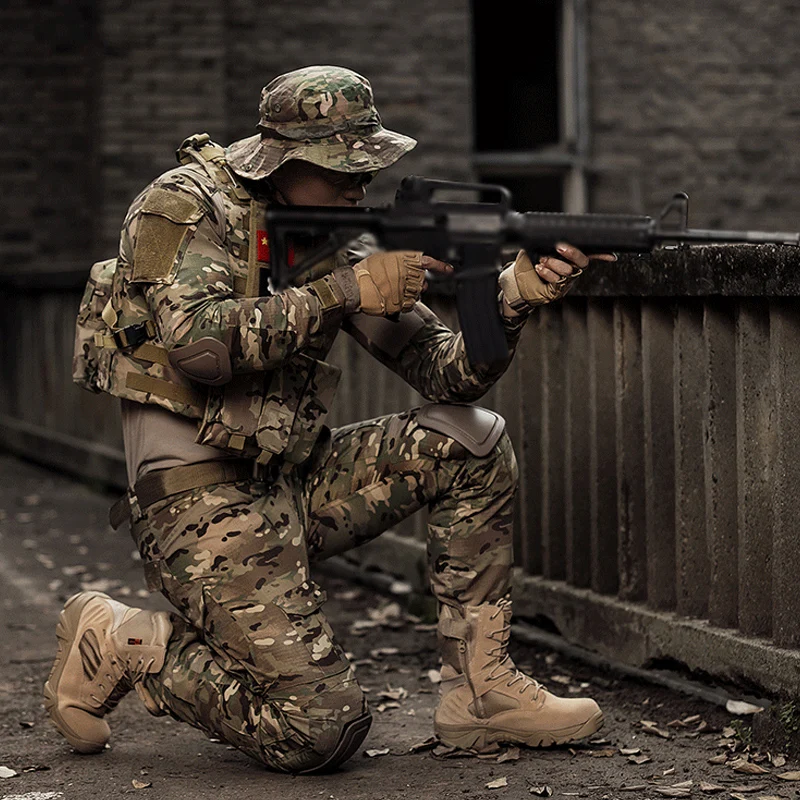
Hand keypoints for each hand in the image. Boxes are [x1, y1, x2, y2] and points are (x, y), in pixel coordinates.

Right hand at [353, 252, 452, 315]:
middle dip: (415, 283)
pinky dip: (403, 303)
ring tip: (392, 290)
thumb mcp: (383, 258)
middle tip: (400, 283)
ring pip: (417, 294)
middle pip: (422, 281)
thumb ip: (399, 261)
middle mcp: (409, 275)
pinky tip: (392, 298)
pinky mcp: (402, 304)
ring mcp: (407, 290)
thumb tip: (407, 265)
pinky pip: (410, 305)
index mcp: (406, 261)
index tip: (449, 270)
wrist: (355, 287)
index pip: (428, 263)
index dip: (440, 266)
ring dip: (408, 293)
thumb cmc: (366, 272)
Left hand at [498, 244, 616, 316]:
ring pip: (568, 271)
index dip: (602, 255)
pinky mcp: (556, 292)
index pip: (590, 254)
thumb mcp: (536, 246)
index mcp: (569, 257)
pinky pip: (558, 282)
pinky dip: (548, 273)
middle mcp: (570, 270)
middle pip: (582, 261)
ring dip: (554, 264)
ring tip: (541, 260)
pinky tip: (540, 269)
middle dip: (572, 252)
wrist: (514, 281)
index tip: (611, 256)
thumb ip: (547, 239)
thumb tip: (550, 229)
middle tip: (559, 247)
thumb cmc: (527, 263)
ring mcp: (564, 282)